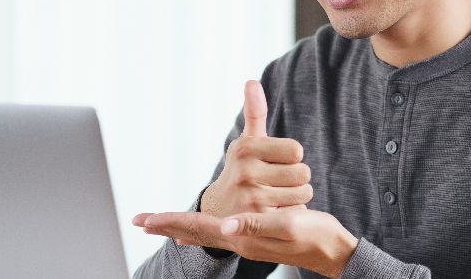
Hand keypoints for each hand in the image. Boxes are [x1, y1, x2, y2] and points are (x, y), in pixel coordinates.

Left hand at [133, 208, 359, 277]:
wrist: (332, 251)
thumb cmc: (314, 236)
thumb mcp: (288, 225)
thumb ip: (256, 224)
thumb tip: (225, 226)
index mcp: (243, 237)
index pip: (198, 229)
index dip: (171, 222)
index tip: (144, 219)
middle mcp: (239, 241)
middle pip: (195, 233)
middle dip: (167, 226)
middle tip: (139, 221)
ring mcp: (245, 242)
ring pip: (203, 234)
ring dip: (180, 227)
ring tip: (160, 225)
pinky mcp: (253, 238)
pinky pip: (216, 235)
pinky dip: (199, 233)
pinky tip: (194, 236)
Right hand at [200, 80, 312, 217]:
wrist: (219, 212)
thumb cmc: (241, 170)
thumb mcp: (246, 143)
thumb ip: (254, 113)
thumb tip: (252, 82)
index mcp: (246, 148)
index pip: (296, 150)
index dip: (291, 157)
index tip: (276, 163)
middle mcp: (246, 171)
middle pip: (303, 172)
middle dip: (296, 178)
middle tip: (278, 183)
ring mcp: (252, 198)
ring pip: (303, 193)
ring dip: (296, 196)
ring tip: (277, 197)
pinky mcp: (260, 221)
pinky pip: (296, 212)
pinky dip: (291, 213)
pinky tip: (275, 213)